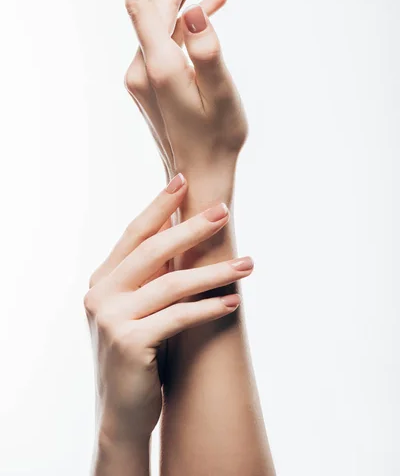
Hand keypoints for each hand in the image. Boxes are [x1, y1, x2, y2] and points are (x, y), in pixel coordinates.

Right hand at [85, 175, 253, 440]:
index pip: (134, 234)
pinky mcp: (129, 344)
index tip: (182, 180)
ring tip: (247, 264)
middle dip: (191, 228)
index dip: (158, 205)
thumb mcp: (138, 307)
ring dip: (214, 271)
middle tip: (224, 211)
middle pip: (152, 250)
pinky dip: (209, 308)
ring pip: (171, 283)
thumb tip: (181, 228)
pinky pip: (178, 317)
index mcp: (102, 280)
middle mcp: (100, 294)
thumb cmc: (139, 353)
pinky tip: (233, 301)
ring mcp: (111, 319)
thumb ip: (149, 274)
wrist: (122, 412)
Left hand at [116, 0, 247, 181]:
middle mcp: (145, 70)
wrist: (199, 175)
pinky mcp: (153, 84)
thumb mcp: (222, 96)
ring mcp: (146, 78)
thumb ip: (209, 52)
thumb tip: (196, 10)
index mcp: (160, 68)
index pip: (142, 7)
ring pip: (163, 25)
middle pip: (156, 11)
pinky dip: (186, 25)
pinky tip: (208, 9)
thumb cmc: (217, 140)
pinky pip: (167, 43)